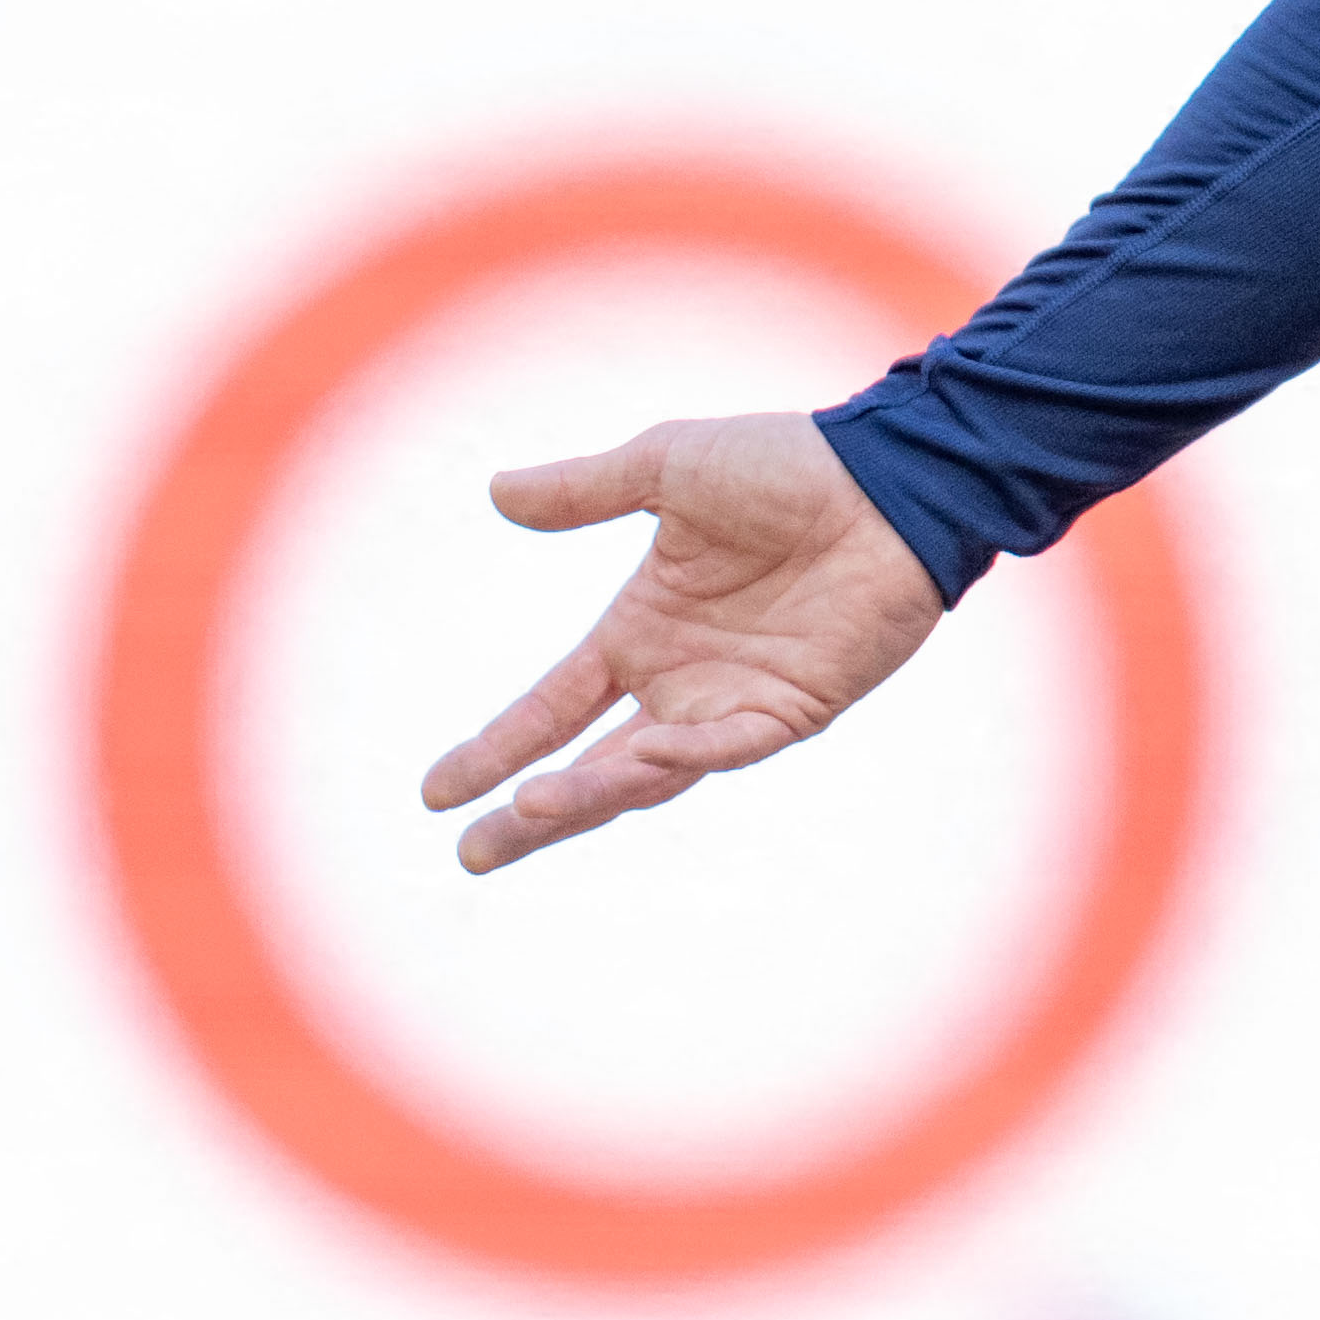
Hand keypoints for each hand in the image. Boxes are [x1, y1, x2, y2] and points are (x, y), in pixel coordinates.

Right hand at [423, 412, 944, 874]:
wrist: (883, 475)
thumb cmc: (787, 466)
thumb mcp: (666, 467)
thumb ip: (585, 491)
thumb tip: (497, 493)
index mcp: (641, 634)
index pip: (552, 708)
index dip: (496, 750)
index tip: (436, 792)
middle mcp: (681, 681)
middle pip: (590, 768)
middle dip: (531, 816)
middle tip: (472, 854)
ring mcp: (735, 702)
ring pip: (648, 774)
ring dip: (590, 797)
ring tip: (527, 812)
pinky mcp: (794, 709)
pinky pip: (729, 746)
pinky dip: (685, 756)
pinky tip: (639, 755)